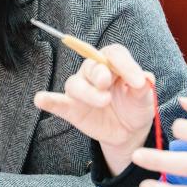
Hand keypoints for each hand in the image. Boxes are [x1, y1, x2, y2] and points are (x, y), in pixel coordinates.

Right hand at [33, 44, 156, 175]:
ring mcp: (81, 91)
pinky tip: (40, 99)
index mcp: (113, 64)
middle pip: (91, 66)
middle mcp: (93, 74)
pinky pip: (57, 102)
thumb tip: (145, 79)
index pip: (113, 54)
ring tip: (103, 101)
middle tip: (108, 82)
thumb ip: (143, 88)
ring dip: (87, 92)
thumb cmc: (135, 107)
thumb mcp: (145, 98)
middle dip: (99, 73)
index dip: (124, 64)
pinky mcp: (71, 108)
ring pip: (75, 84)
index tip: (138, 82)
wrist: (129, 132)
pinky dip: (48, 100)